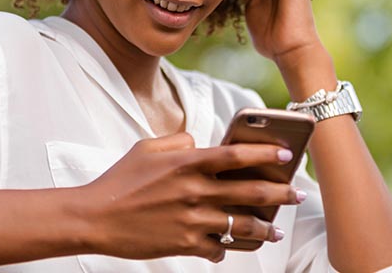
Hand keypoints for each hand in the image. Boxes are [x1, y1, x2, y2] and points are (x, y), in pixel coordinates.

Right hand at [75, 133, 300, 261]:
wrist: (94, 218)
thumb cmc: (120, 180)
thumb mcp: (147, 148)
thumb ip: (178, 142)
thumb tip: (199, 144)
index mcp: (187, 163)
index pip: (236, 155)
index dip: (265, 153)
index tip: (287, 154)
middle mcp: (195, 190)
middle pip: (250, 191)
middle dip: (280, 194)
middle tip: (297, 194)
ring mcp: (192, 220)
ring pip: (241, 226)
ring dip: (264, 228)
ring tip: (275, 230)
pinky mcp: (185, 244)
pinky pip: (217, 249)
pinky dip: (226, 249)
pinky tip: (230, 248)